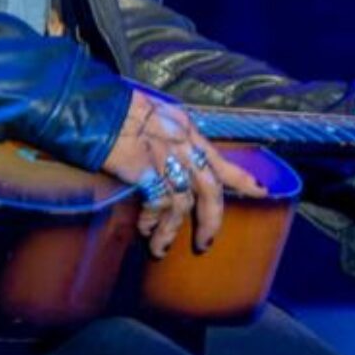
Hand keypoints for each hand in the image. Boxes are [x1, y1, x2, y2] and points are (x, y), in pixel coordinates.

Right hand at [101, 87, 268, 257]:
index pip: (218, 159)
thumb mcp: (154, 112)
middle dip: (211, 220)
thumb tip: (172, 158)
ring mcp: (164, 157)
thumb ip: (168, 134)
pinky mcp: (144, 171)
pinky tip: (145, 229)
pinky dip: (153, 220)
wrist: (93, 106)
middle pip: (209, 189)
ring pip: (182, 204)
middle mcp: (181, 143)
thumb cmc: (117, 108)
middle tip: (205, 242)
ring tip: (160, 248)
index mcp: (186, 129)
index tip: (260, 192)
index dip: (241, 178)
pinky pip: (157, 204)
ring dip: (171, 230)